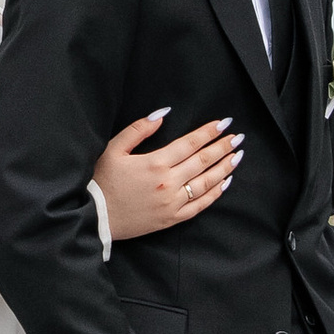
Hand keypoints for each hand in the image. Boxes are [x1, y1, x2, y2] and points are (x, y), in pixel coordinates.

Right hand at [93, 109, 239, 241]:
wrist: (96, 218)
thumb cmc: (102, 182)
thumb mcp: (113, 150)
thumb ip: (137, 130)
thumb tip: (162, 114)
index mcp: (155, 163)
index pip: (189, 143)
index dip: (208, 132)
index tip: (223, 123)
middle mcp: (168, 182)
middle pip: (202, 161)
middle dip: (222, 147)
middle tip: (238, 137)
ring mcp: (172, 202)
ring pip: (206, 182)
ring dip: (224, 168)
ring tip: (237, 156)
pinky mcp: (172, 219)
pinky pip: (199, 205)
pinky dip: (215, 193)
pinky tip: (225, 182)